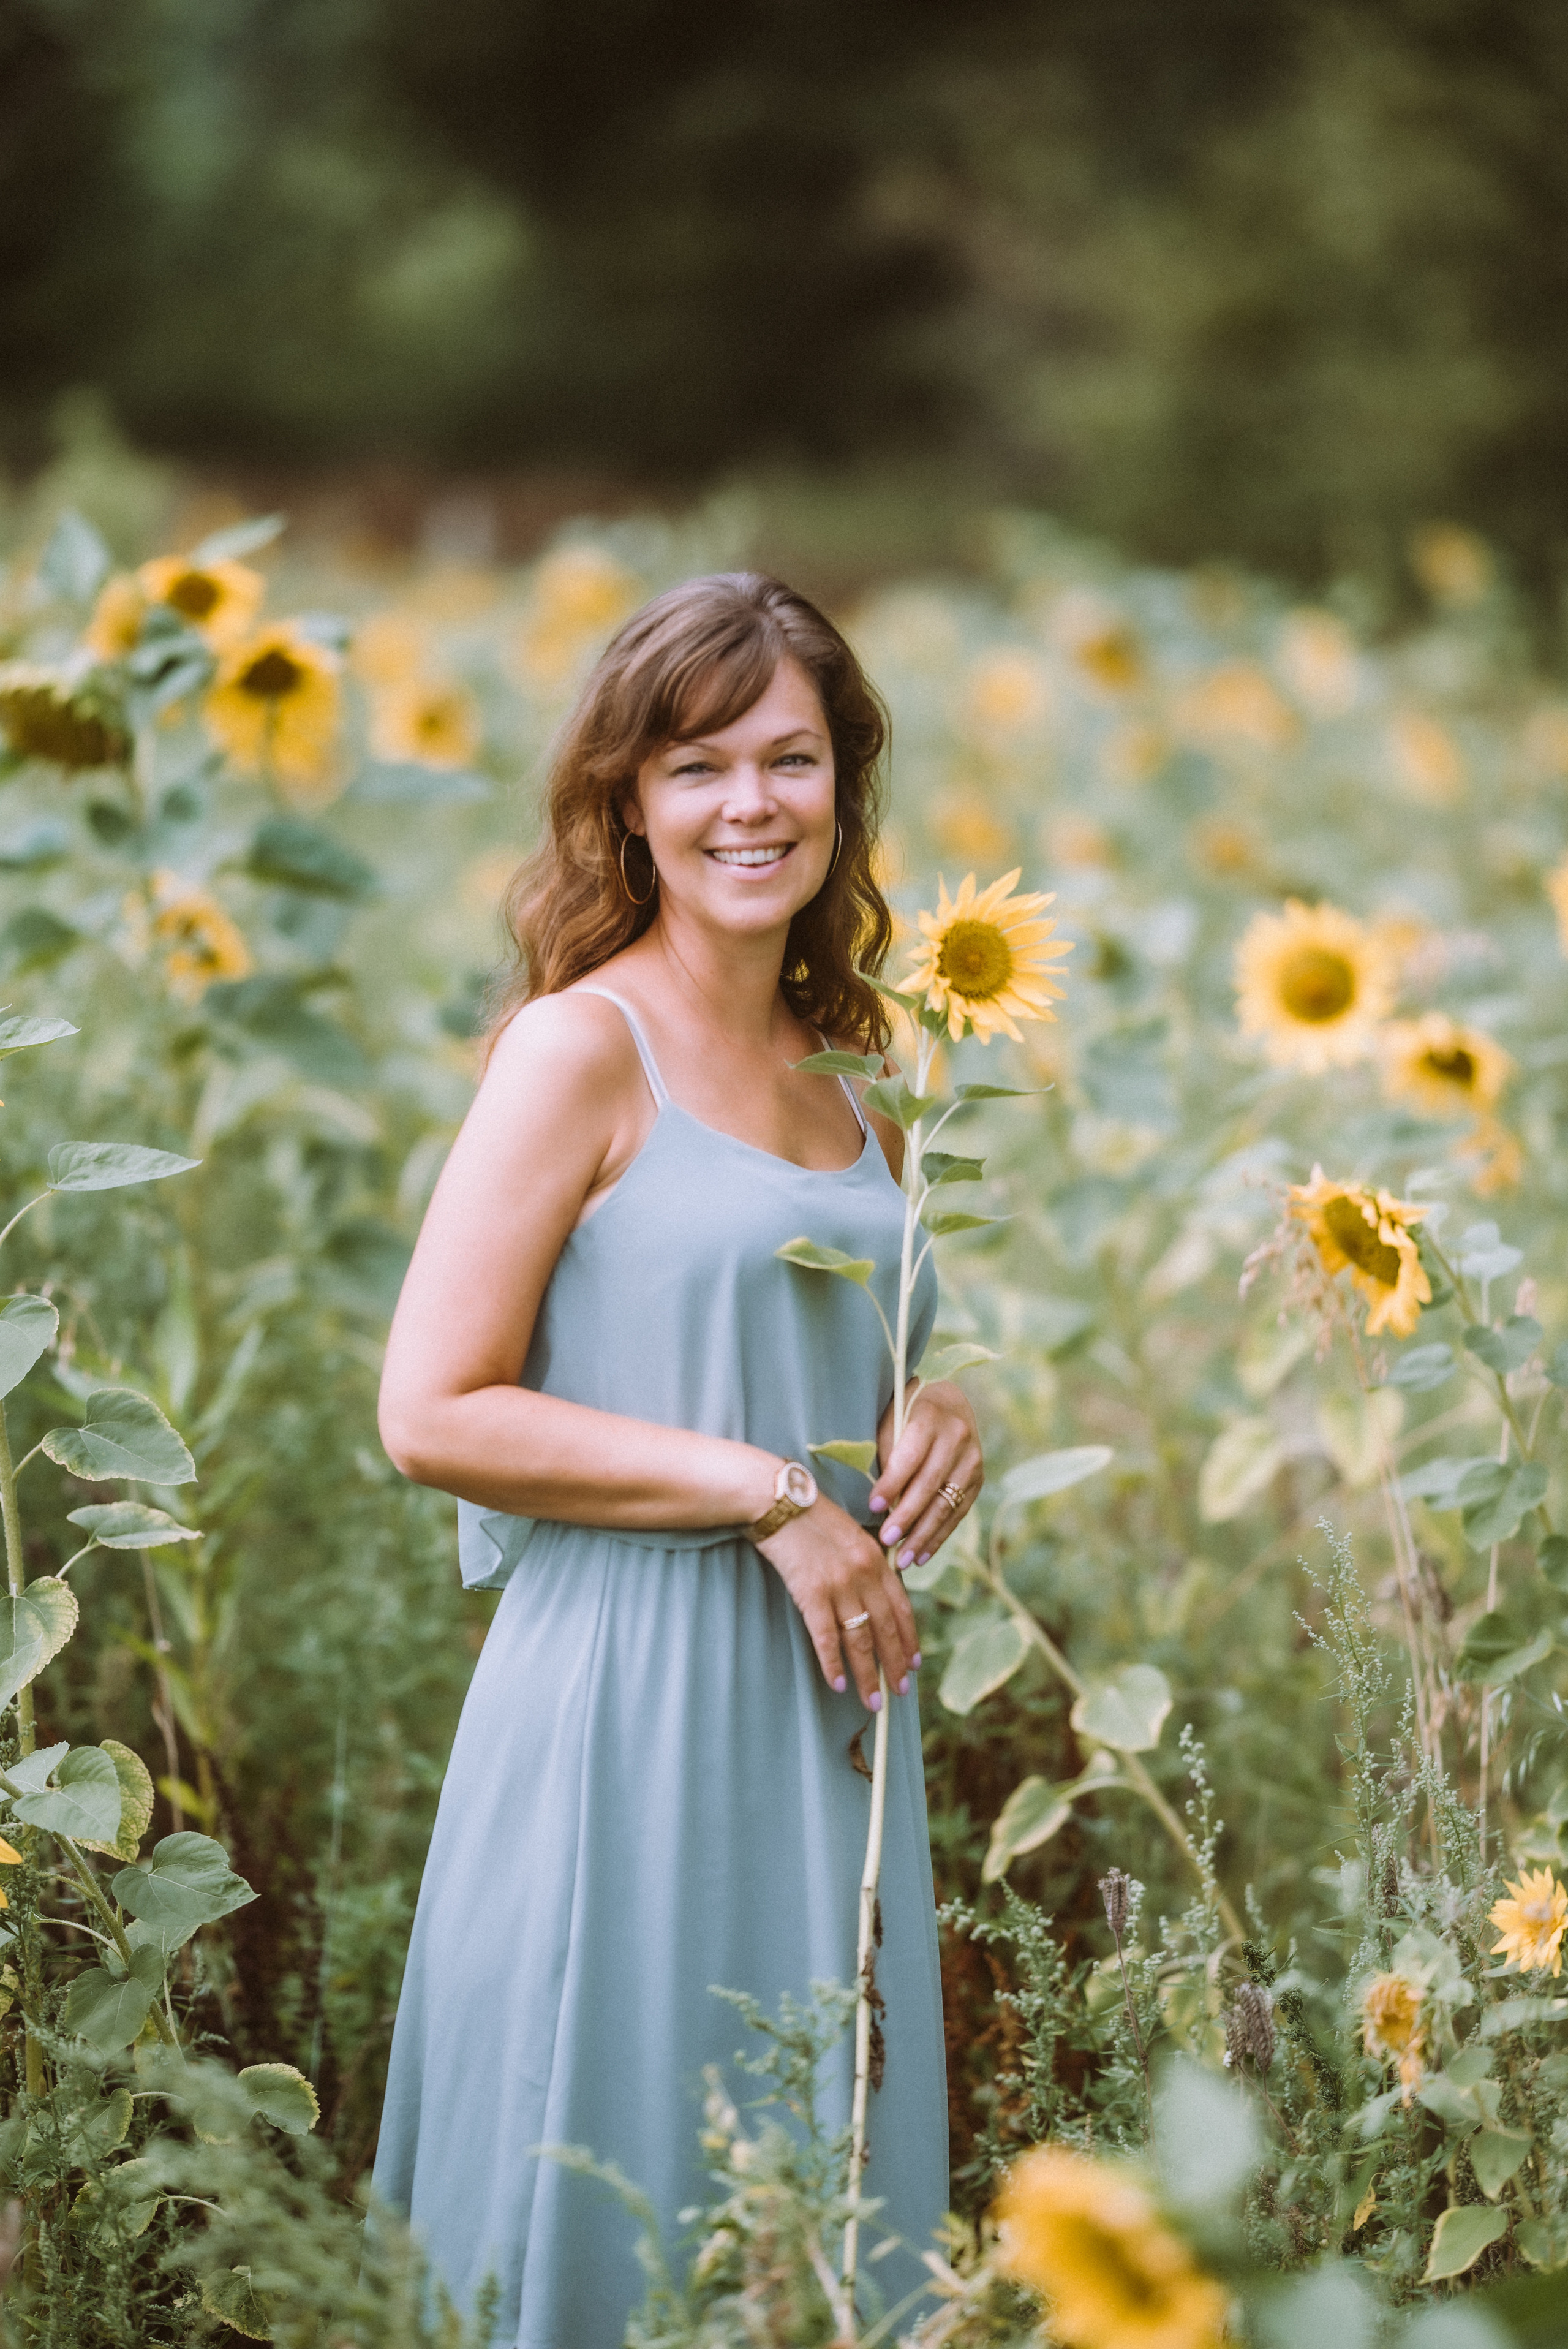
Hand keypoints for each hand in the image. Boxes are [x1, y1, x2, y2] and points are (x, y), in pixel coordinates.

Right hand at [756, 1493, 920, 1706]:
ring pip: (860, 1640)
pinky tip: (838, 1684)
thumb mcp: (849, 1534)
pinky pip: (826, 1638)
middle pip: (886, 1630)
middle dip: (894, 1665)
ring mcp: (839, 1584)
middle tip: (899, 1692)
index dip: (909, 1639)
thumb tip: (873, 1598)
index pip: (902, 1607)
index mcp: (877, 1557)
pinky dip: (833, 1664)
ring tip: (873, 1701)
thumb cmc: (808, 1515)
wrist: (776, 1499)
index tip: (914, 1663)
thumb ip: (865, 1563)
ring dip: (868, 1675)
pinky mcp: (811, 1592)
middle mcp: (864, 1573)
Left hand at [870, 1379, 983, 1570]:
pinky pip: (957, 1514)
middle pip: (930, 1485)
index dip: (892, 1484)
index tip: (872, 1507)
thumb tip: (877, 1507)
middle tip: (886, 1540)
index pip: (910, 1457)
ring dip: (923, 1536)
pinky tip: (921, 1555)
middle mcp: (957, 1438)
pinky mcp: (978, 1480)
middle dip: (907, 1517)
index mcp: (929, 1418)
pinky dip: (938, 1536)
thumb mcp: (891, 1423)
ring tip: (902, 1559)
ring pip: (946, 1505)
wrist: (947, 1403)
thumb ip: (887, 1457)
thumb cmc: (905, 1416)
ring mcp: (972, 1460)